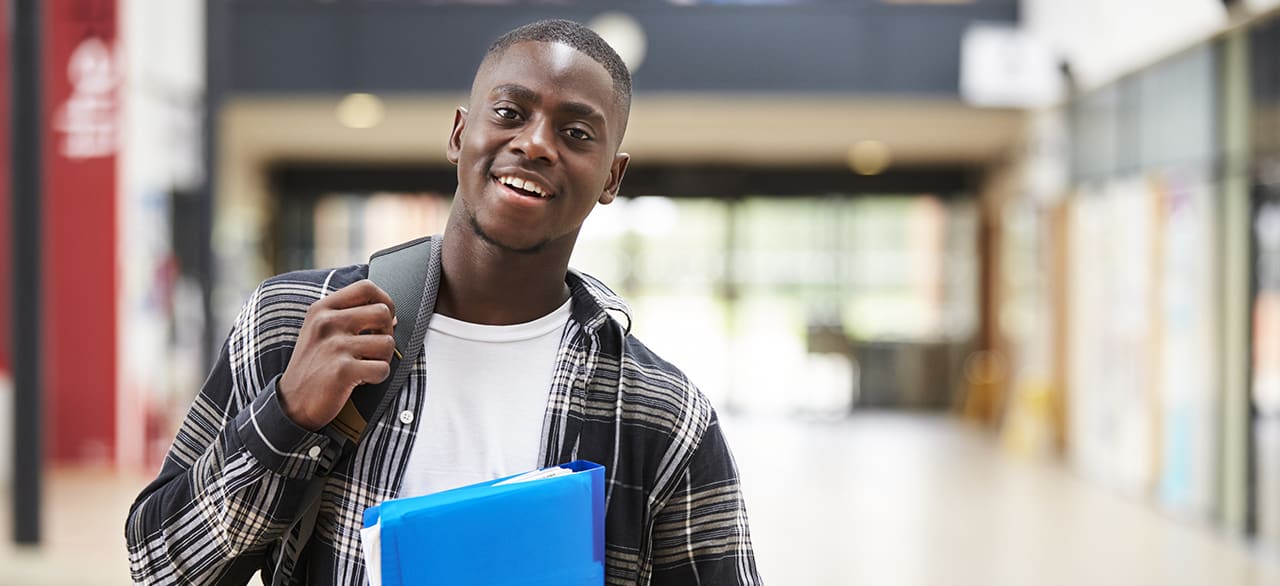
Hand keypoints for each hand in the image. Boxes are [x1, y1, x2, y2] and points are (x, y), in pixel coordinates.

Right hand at [278, 280, 396, 430]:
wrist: (291, 403)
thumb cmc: (313, 365)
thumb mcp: (320, 331)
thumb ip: (349, 316)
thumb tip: (390, 315)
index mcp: (322, 309)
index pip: (366, 288)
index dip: (385, 300)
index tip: (384, 318)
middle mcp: (327, 323)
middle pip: (383, 312)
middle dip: (387, 332)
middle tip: (374, 348)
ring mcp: (334, 346)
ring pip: (388, 343)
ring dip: (383, 358)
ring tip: (365, 366)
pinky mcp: (342, 370)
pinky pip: (382, 368)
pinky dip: (378, 377)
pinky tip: (361, 380)